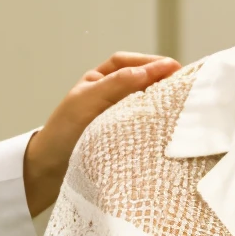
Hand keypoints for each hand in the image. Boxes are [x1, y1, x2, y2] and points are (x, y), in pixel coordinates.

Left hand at [23, 53, 180, 216]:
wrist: (47, 172)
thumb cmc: (61, 134)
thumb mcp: (86, 102)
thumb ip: (116, 84)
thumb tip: (150, 70)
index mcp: (98, 81)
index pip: (128, 64)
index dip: (152, 63)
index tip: (175, 69)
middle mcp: (110, 95)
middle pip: (142, 80)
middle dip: (163, 80)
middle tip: (187, 85)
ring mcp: (117, 116)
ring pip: (145, 101)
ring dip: (162, 100)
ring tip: (183, 103)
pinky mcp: (124, 137)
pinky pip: (144, 123)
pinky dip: (157, 121)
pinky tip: (170, 124)